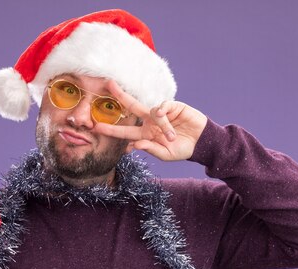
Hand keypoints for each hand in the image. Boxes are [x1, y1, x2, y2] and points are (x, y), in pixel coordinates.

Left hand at [93, 80, 207, 160]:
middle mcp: (150, 121)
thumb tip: (135, 144)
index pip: (125, 132)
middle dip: (120, 95)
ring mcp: (161, 113)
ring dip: (162, 125)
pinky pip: (163, 106)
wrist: (201, 142)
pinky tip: (166, 118)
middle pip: (131, 106)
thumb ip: (150, 149)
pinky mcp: (173, 106)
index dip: (111, 130)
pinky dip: (163, 112)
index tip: (96, 128)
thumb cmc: (182, 149)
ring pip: (152, 112)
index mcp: (145, 134)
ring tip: (172, 137)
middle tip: (108, 85)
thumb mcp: (165, 154)